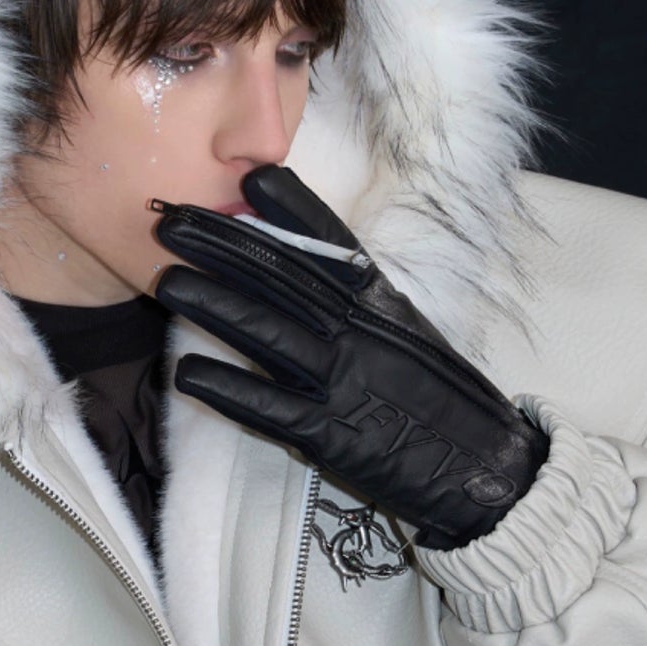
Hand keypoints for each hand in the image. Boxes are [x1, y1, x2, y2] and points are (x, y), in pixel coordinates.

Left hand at [153, 167, 547, 549]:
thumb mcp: (402, 334)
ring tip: (167, 282)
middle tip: (170, 222)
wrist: (478, 467)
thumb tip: (302, 270)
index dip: (291, 210)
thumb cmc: (436, 399)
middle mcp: (359, 332)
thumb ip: (355, 303)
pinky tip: (188, 373)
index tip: (251, 178)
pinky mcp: (330, 435)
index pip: (331, 246)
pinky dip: (230, 388)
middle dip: (224, 247)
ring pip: (269, 333)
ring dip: (214, 305)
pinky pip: (271, 408)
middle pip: (284, 279)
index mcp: (379, 303)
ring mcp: (343, 381)